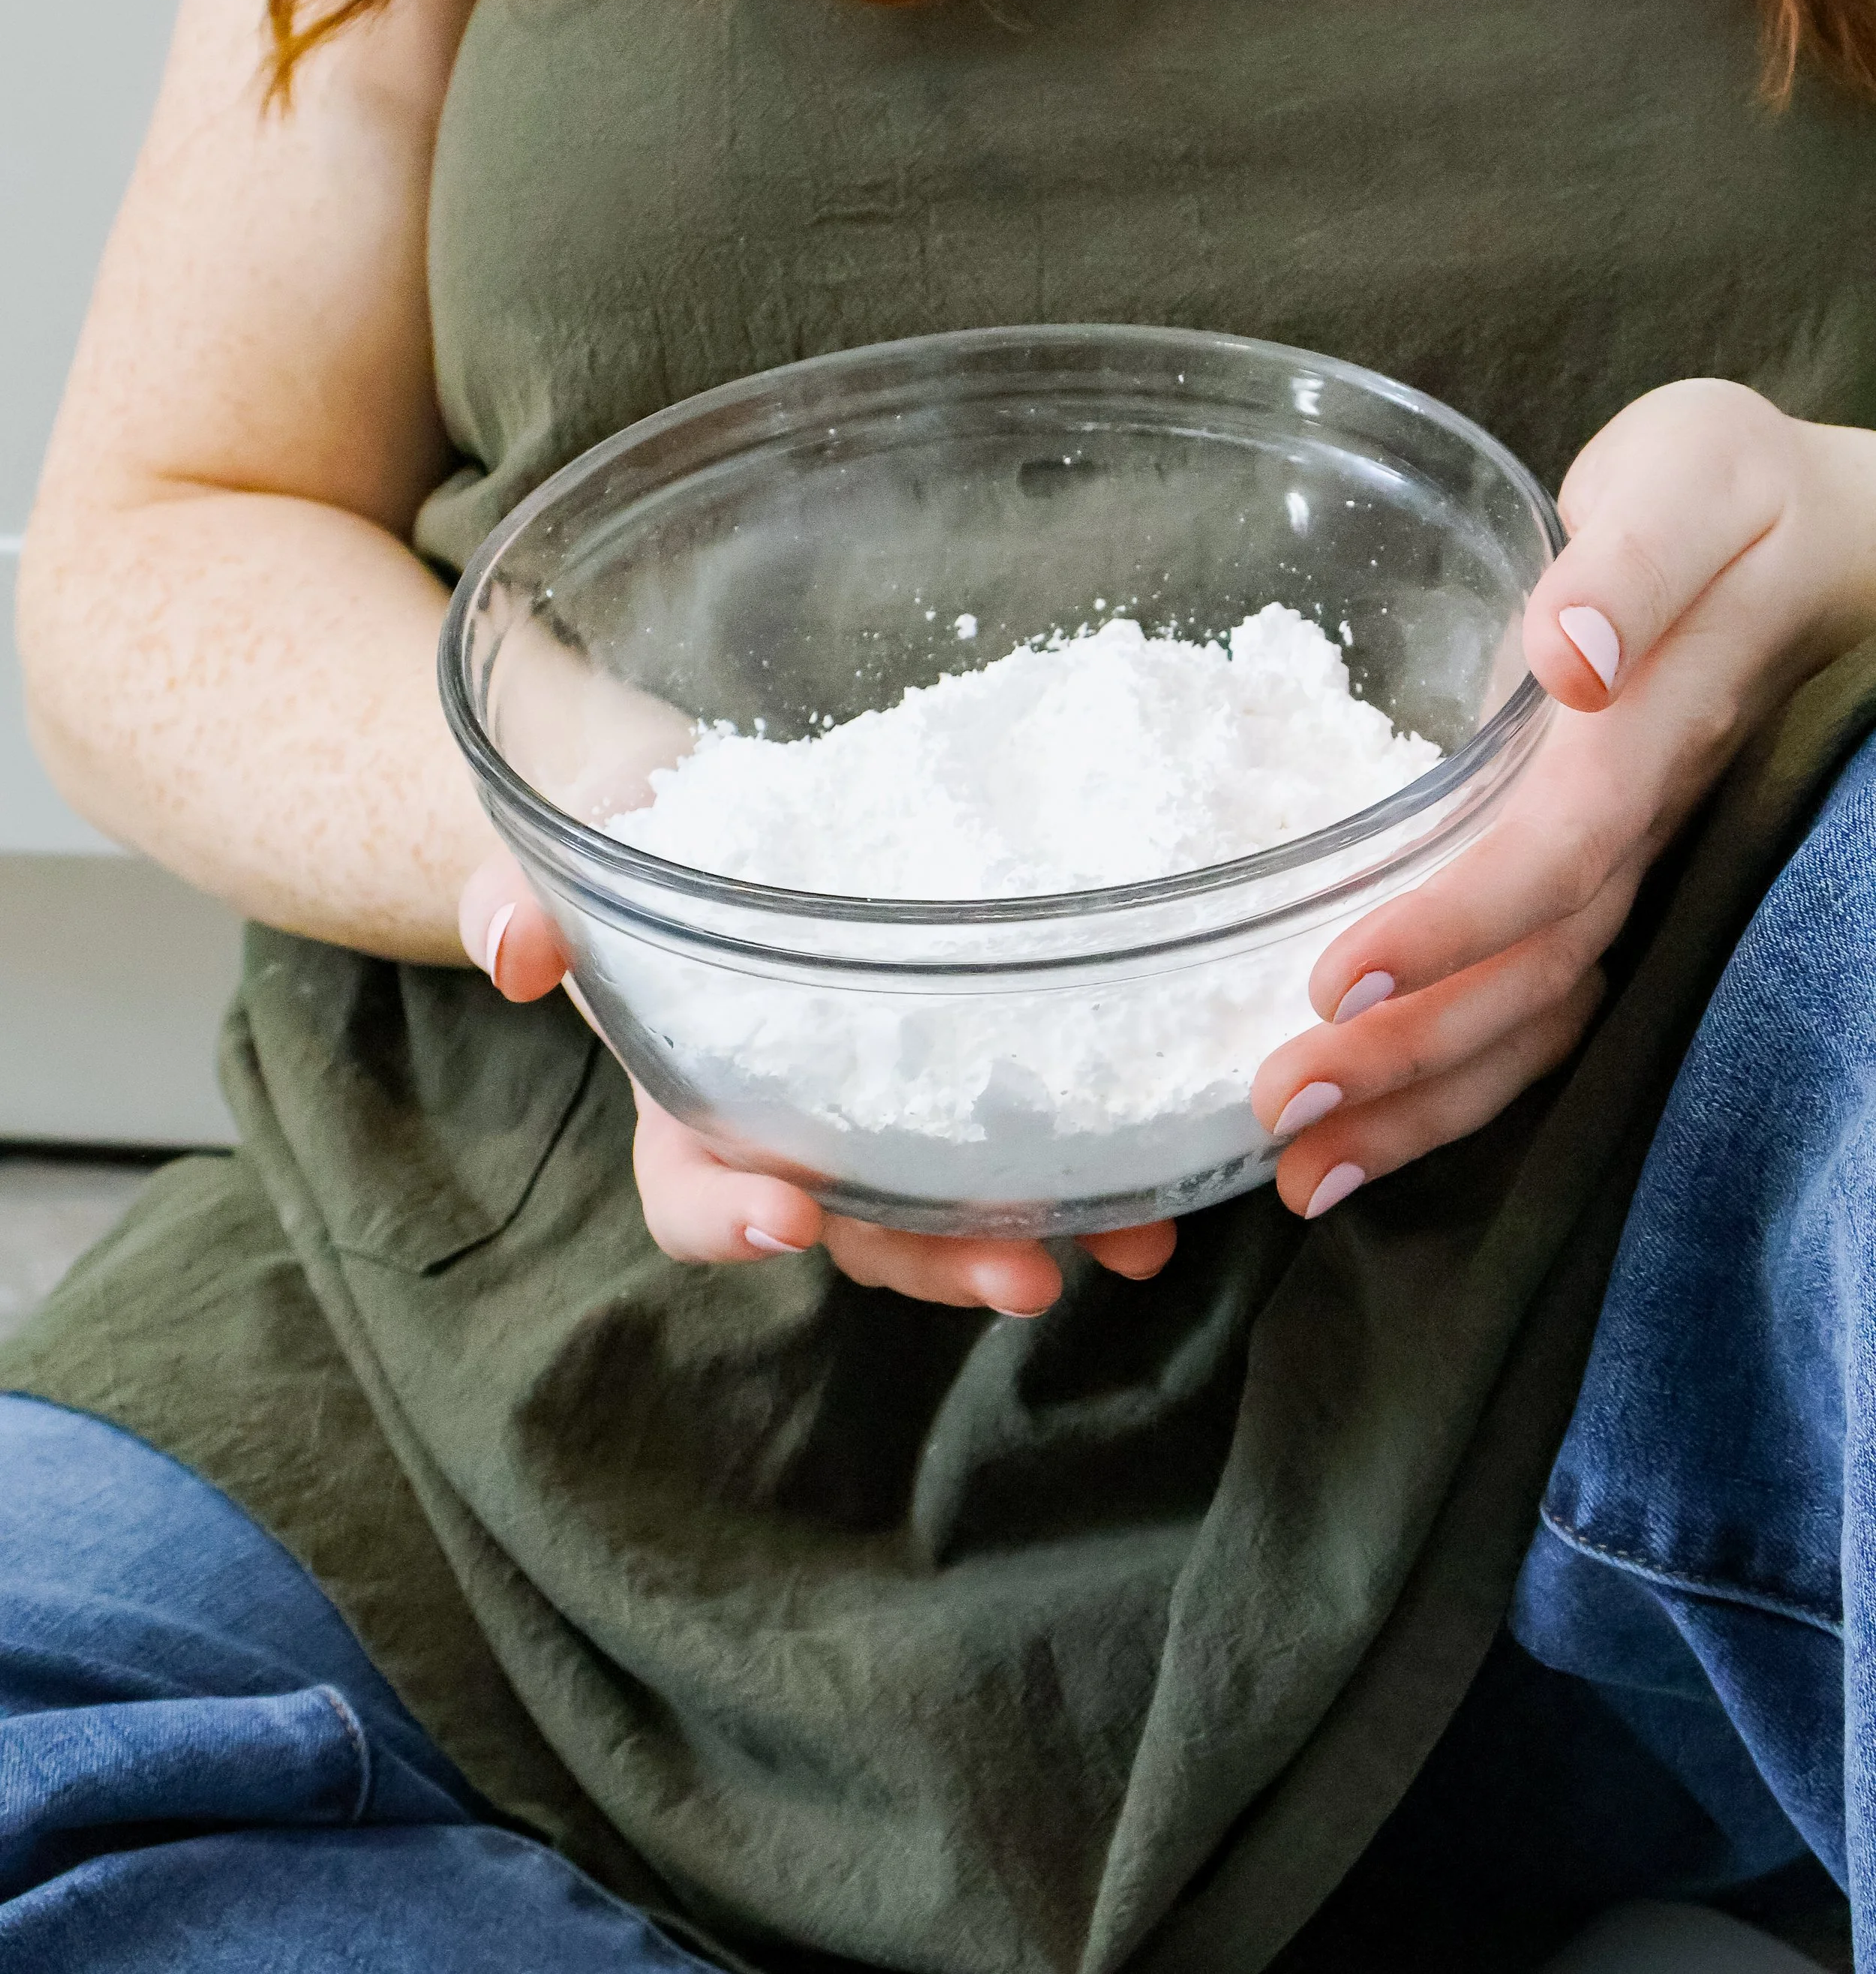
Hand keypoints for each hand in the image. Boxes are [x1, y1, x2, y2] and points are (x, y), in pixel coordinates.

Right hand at [458, 847, 1176, 1310]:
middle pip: (860, 1234)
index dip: (731, 1222)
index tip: (789, 1215)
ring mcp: (887, 1107)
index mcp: (687, 1108)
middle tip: (1021, 1274)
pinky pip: (1030, 1128)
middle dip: (937, 1261)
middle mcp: (795, 1131)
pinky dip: (1102, 1160)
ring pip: (958, 1204)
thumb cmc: (628, 835)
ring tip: (1132, 1246)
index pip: (692, 1196)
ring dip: (1045, 1233)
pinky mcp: (968, 1054)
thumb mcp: (560, 859)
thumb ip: (517, 903)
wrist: (707, 794)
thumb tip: (513, 947)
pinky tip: (1172, 1166)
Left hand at [1246, 380, 1875, 1219]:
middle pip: (1536, 974)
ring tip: (1303, 1176)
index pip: (1556, 856)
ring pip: (1539, 1019)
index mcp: (1648, 734)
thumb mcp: (1693, 475)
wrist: (1829, 539)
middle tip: (1281, 1115)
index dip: (1454, 927)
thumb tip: (1572, 653)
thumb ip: (1638, 563)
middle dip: (1412, 1058)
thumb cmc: (1740, 491)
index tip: (1336, 981)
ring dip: (1424, 1105)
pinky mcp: (1603, 881)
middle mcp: (1640, 826)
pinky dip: (1454, 1081)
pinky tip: (1366, 1132)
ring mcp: (1630, 867)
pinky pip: (1540, 1006)